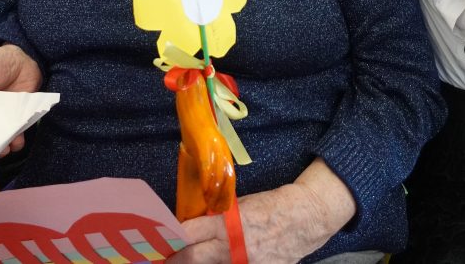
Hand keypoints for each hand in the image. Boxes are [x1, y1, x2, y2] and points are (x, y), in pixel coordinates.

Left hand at [168, 160, 354, 263]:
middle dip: (175, 260)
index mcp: (230, 224)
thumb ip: (216, 220)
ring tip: (183, 261)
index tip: (157, 242)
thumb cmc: (272, 206)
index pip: (190, 234)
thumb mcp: (241, 206)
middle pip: (193, 259)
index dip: (170, 239)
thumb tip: (191, 229)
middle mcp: (235, 248)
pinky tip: (215, 263)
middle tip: (161, 260)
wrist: (306, 219)